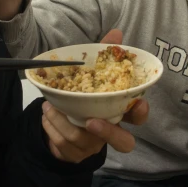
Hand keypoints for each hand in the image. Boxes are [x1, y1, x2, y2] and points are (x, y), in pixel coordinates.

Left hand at [40, 28, 149, 161]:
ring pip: (83, 140)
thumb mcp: (93, 73)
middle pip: (124, 142)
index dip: (141, 112)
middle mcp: (111, 130)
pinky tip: (46, 115)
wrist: (61, 121)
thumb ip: (105, 54)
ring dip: (64, 122)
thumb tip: (116, 33)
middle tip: (91, 121)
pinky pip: (63, 144)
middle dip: (108, 133)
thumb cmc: (85, 94)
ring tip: (49, 106)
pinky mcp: (75, 153)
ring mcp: (93, 145)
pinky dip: (51, 128)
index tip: (137, 103)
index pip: (139, 116)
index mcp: (120, 111)